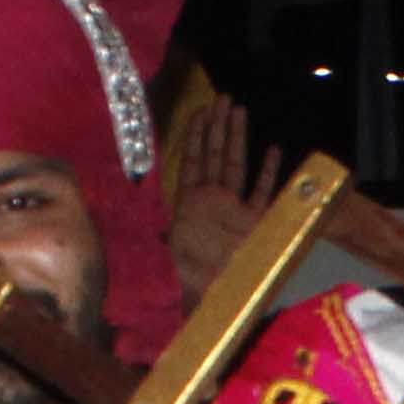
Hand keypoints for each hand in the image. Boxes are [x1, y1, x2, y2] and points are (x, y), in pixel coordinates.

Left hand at [160, 93, 292, 298]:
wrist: (219, 305)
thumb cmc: (191, 281)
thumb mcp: (166, 254)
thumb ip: (155, 239)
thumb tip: (131, 225)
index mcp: (191, 204)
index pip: (194, 160)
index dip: (197, 135)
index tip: (202, 110)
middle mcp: (213, 202)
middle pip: (215, 155)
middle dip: (218, 126)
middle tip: (222, 99)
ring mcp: (236, 211)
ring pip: (237, 166)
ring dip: (238, 138)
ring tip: (239, 111)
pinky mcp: (258, 224)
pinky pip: (263, 193)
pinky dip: (268, 172)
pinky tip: (272, 150)